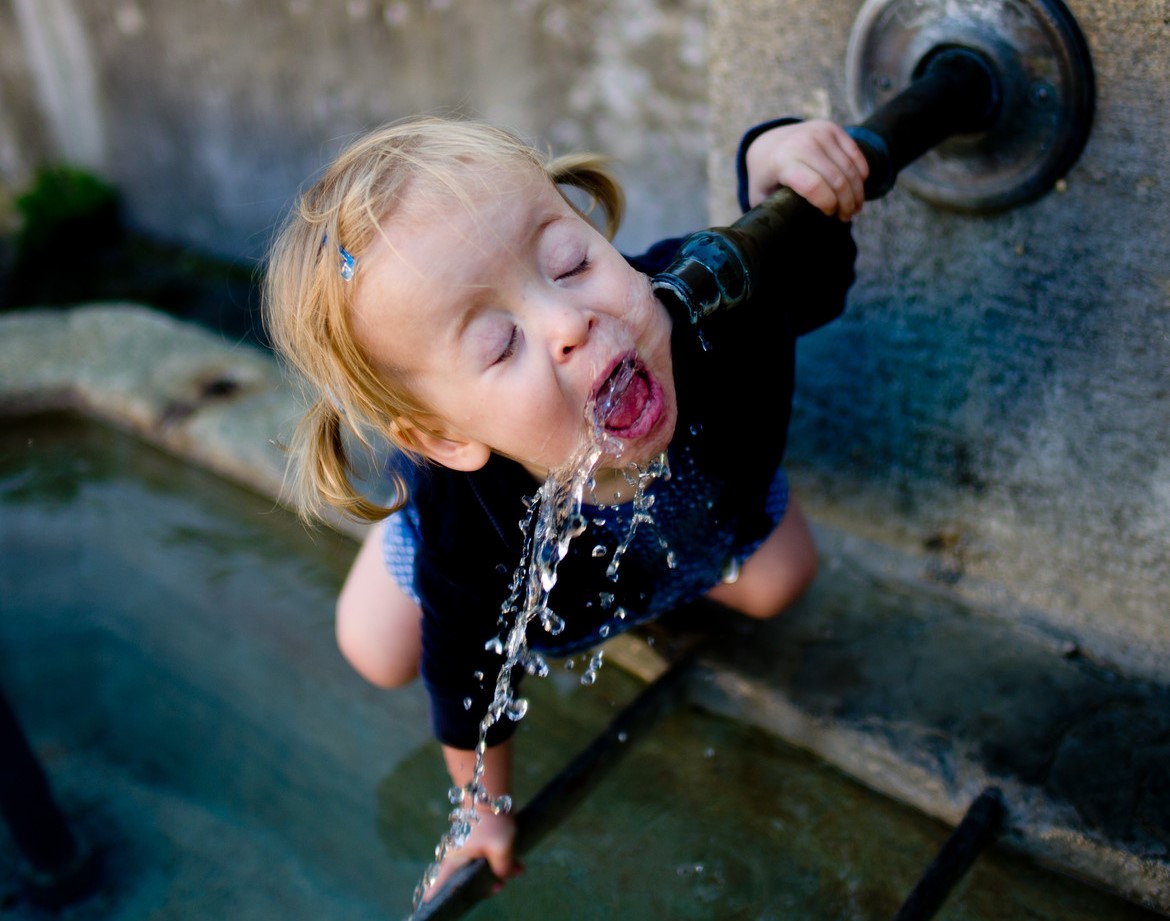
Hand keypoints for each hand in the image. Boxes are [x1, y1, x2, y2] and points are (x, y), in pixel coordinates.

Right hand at [421, 807, 518, 901]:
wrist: (491, 794)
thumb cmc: (491, 822)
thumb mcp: (501, 849)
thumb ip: (502, 869)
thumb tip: (504, 877)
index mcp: (454, 862)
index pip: (439, 885)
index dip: (434, 897)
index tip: (427, 905)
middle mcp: (457, 858)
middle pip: (467, 882)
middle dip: (487, 886)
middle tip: (500, 887)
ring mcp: (467, 850)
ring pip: (481, 871)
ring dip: (498, 873)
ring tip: (516, 870)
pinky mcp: (477, 844)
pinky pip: (487, 860)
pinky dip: (500, 863)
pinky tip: (516, 864)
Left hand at [743, 119, 868, 219]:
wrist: (768, 142)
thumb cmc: (766, 177)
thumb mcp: (760, 197)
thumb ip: (771, 215)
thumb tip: (781, 240)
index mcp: (782, 162)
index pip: (813, 186)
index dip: (827, 204)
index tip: (829, 215)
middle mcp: (802, 143)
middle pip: (836, 179)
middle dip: (846, 202)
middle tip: (847, 217)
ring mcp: (818, 132)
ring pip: (849, 167)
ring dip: (857, 191)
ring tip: (855, 207)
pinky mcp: (831, 128)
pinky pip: (855, 152)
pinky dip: (861, 172)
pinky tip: (859, 186)